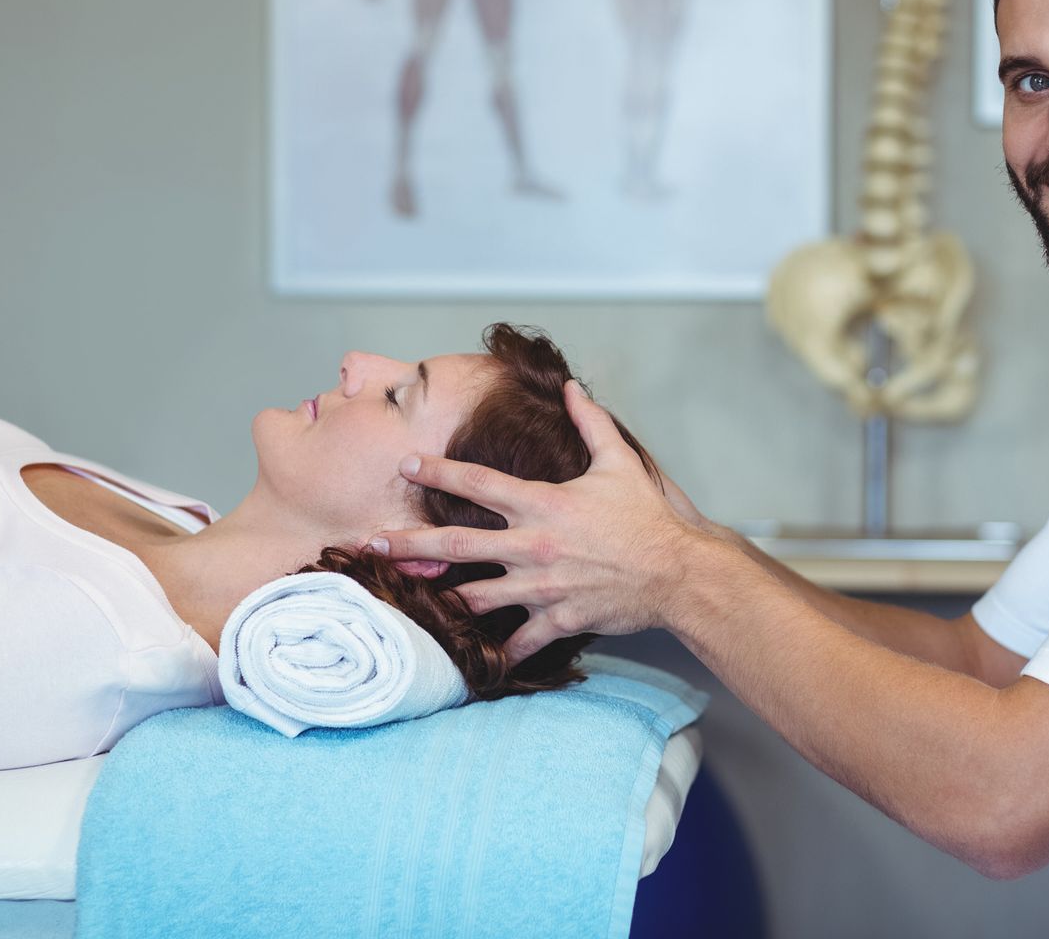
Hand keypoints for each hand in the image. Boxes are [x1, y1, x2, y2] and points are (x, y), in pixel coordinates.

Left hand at [372, 380, 707, 662]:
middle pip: (456, 544)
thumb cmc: (646, 517)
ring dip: (439, 598)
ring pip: (475, 596)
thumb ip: (590, 423)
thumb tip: (571, 388)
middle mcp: (532, 545)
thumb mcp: (618, 462)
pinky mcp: (558, 619)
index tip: (405, 465)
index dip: (437, 472)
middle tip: (371, 544)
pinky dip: (498, 652)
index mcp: (542, 504)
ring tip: (406, 601)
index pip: (478, 483)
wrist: (677, 572)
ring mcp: (541, 586)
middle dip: (409, 543)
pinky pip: (520, 642)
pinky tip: (475, 661)